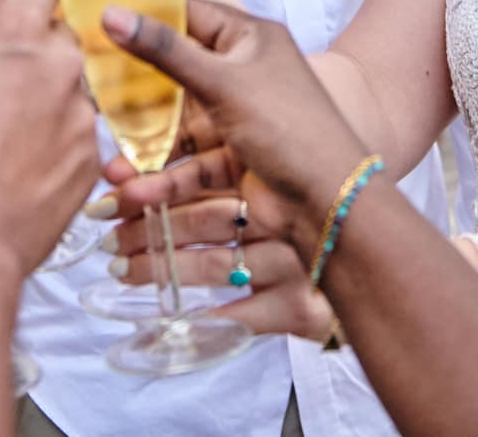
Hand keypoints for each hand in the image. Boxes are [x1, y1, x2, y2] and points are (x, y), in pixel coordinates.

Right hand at [0, 0, 100, 284]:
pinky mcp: (90, 164)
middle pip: (60, 37)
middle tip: (0, 74)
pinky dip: (54, 144)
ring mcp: (81, 119)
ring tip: (6, 132)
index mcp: (13, 38)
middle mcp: (59, 69)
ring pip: (69, 91)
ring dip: (45, 100)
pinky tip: (20, 168)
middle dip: (34, 49)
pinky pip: (75, 138)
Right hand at [101, 0, 373, 264]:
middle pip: (177, 75)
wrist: (330, 201)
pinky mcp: (235, 159)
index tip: (100, 26)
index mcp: (250, 38)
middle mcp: (244, 72)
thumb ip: (164, 51)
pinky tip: (134, 191)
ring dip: (146, 149)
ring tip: (110, 167)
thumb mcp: (222, 82)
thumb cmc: (286, 125)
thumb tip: (112, 14)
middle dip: (136, 96)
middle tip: (93, 98)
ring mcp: (238, 118)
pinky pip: (191, 163)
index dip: (147, 19)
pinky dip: (164, 178)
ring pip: (179, 127)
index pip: (189, 16)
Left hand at [101, 176, 335, 340]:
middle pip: (205, 220)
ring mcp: (296, 261)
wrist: (369, 236)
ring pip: (217, 265)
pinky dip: (211, 317)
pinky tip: (177, 316)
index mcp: (269, 171)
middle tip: (108, 240)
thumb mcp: (249, 162)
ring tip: (123, 270)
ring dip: (164, 270)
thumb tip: (111, 169)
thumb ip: (189, 159)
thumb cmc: (294, 194)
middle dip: (149, 232)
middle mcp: (286, 214)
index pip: (200, 176)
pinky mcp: (304, 306)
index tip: (111, 195)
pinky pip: (248, 316)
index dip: (150, 187)